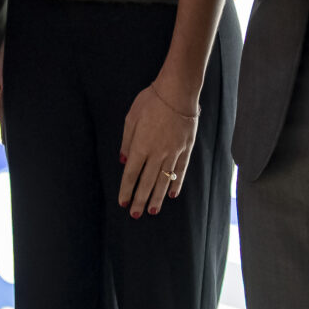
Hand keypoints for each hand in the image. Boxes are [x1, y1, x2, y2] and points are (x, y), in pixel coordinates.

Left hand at [119, 82, 198, 217]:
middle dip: (140, 200)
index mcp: (141, 146)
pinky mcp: (186, 150)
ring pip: (163, 180)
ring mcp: (173, 153)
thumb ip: (126, 141)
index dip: (126, 190)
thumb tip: (124, 161)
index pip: (131, 174)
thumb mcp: (131, 118)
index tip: (122, 202)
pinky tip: (171, 195)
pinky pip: (180, 171)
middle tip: (135, 215)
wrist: (177, 93)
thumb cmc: (151, 102)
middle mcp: (157, 153)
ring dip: (157, 197)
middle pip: (146, 182)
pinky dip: (175, 184)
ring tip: (152, 211)